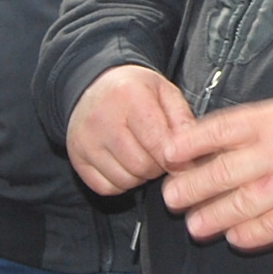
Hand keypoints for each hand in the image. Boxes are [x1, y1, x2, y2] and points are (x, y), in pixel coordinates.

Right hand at [67, 65, 195, 196]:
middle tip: (160, 154)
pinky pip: (106, 188)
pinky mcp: (77, 158)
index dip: (176, 159)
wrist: (95, 85)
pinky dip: (121, 183)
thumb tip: (195, 153)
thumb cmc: (134, 90)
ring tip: (142, 155)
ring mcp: (85, 141)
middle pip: (142, 166)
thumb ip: (183, 119)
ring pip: (126, 180)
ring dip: (141, 175)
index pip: (158, 143)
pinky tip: (124, 163)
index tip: (183, 160)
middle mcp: (102, 118)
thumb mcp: (164, 92)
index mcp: (129, 96)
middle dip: (158, 166)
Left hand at [158, 93, 272, 250]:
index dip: (189, 144)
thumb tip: (216, 138)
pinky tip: (234, 237)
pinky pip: (272, 227)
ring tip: (195, 226)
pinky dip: (249, 235)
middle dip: (191, 187)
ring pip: (242, 204)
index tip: (167, 154)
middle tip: (171, 198)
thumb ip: (259, 122)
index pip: (221, 130)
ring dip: (213, 217)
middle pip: (223, 172)